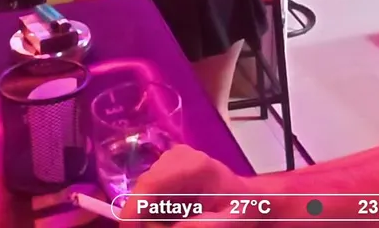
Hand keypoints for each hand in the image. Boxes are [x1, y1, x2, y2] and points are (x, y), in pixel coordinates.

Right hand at [121, 145, 252, 225]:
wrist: (245, 198)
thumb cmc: (241, 208)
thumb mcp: (229, 222)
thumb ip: (203, 226)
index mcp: (194, 165)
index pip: (151, 183)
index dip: (133, 209)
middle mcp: (176, 157)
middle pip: (143, 191)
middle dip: (144, 218)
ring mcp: (168, 161)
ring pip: (143, 196)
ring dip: (150, 217)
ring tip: (177, 222)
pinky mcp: (163, 171)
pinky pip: (147, 197)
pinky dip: (153, 214)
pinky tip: (173, 218)